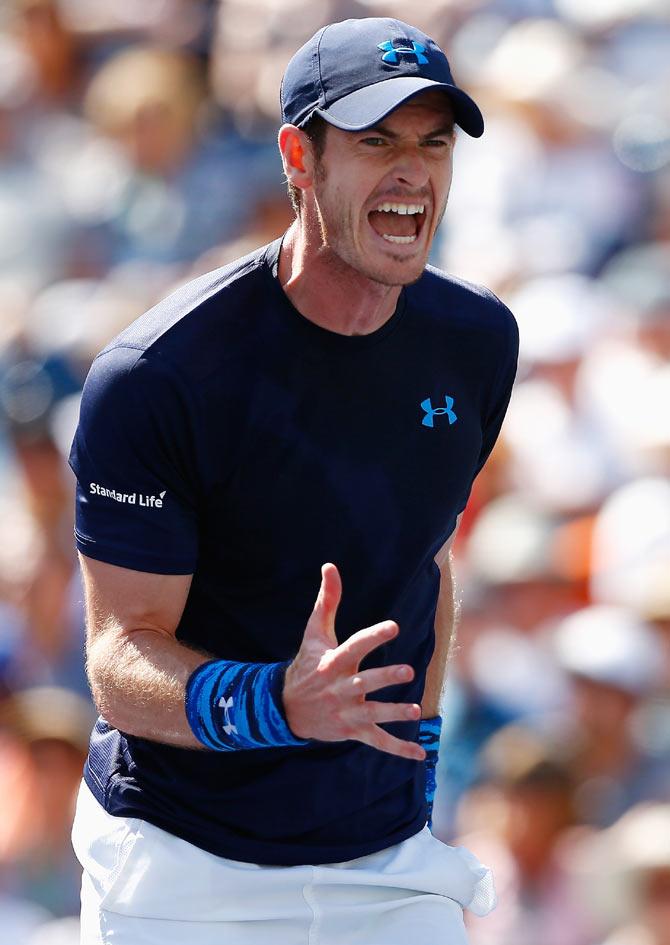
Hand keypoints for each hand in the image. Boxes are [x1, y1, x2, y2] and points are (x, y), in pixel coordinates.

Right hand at [283, 563, 424, 760]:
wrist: (285, 708)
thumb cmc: (306, 664)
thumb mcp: (313, 633)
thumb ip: (327, 601)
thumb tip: (330, 566)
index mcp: (333, 662)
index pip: (356, 646)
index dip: (374, 637)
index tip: (394, 627)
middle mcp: (340, 688)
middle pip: (365, 683)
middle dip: (385, 678)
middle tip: (408, 671)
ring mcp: (347, 712)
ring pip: (373, 714)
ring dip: (394, 713)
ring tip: (414, 711)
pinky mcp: (352, 731)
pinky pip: (377, 742)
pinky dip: (398, 750)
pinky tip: (420, 754)